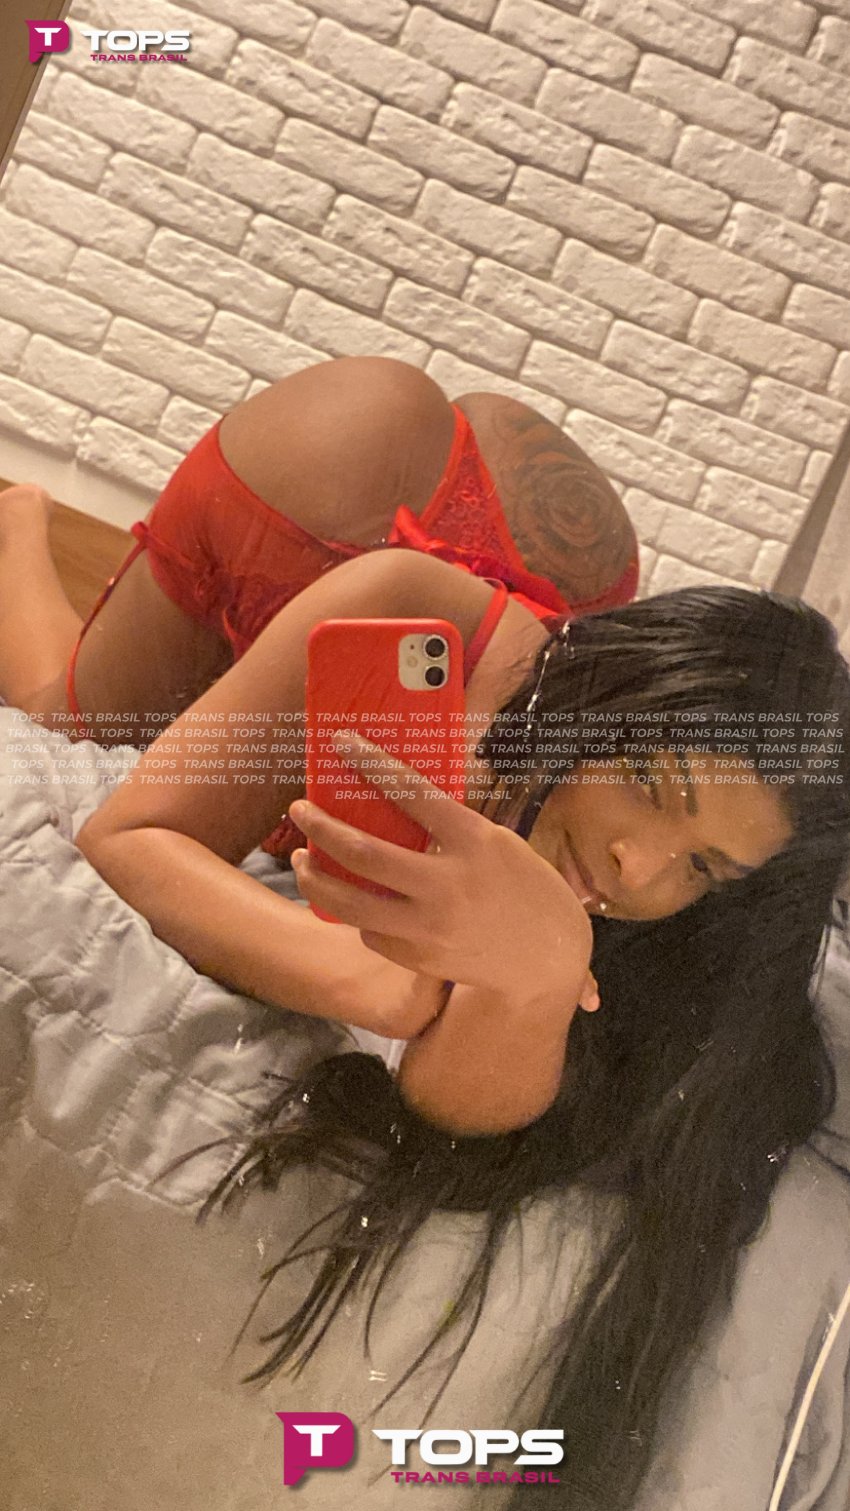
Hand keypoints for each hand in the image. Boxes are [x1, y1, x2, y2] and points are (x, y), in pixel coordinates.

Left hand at [288, 733, 596, 1020]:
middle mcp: (450, 884)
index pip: (413, 792)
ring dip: (315, 877)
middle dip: (320, 827)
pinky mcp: (421, 958)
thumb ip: (450, 829)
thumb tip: (394, 801)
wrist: (548, 958)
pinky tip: (353, 901)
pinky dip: (356, 914)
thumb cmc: (525, 888)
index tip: (341, 743)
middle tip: (298, 810)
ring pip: (351, 903)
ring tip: (301, 859)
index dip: (372, 764)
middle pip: (364, 852)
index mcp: (475, 841)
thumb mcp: (497, 844)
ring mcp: (432, 926)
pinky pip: (371, 933)